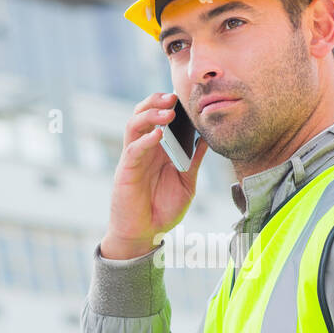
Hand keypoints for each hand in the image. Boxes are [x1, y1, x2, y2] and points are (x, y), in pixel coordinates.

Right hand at [100, 91, 208, 259]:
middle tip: (173, 98)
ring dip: (150, 115)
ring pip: (134, 125)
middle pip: (142, 114)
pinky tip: (159, 135)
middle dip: (155, 102)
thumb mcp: (187, 183)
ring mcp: (133, 158)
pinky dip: (145, 140)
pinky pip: (133, 149)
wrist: (145, 234)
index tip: (184, 98)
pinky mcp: (126, 171)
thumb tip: (207, 139)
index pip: (158, 118)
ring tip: (168, 113)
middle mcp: (143, 149)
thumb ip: (194, 161)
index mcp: (158, 150)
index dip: (167, 105)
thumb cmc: (163, 210)